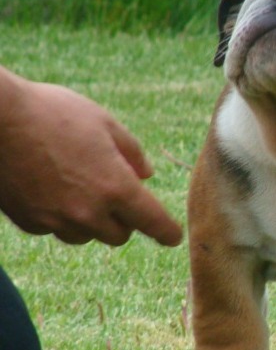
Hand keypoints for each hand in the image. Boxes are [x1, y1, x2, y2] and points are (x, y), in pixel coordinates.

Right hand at [0, 67, 182, 246]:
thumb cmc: (52, 112)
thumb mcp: (103, 122)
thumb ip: (132, 152)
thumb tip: (145, 175)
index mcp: (117, 187)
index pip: (153, 223)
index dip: (167, 232)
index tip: (172, 237)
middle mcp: (89, 212)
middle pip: (120, 236)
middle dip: (124, 220)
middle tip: (117, 196)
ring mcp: (57, 220)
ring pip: (87, 236)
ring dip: (92, 221)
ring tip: (80, 189)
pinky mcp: (29, 223)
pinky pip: (55, 229)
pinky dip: (60, 217)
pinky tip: (50, 189)